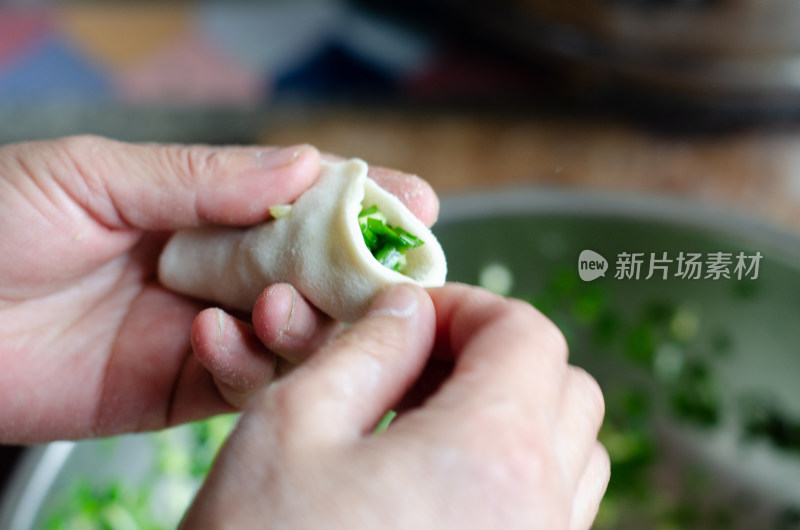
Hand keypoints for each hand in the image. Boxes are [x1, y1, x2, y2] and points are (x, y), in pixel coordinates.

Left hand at [0, 135, 437, 442]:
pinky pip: (243, 382)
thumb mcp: (93, 177)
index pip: (299, 202)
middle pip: (314, 271)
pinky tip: (214, 338)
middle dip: (356, 272)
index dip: (359, 201)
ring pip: (293, 333)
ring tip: (283, 305)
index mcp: (199, 208)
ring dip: (305, 322)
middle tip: (386, 275)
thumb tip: (304, 166)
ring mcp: (203, 330)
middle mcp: (215, 270)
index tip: (413, 203)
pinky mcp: (180, 387)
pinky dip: (246, 364)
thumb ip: (201, 177)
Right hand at [182, 284, 608, 529]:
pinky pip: (551, 509)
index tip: (411, 316)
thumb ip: (367, 348)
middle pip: (566, 388)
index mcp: (495, 454)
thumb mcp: (292, 425)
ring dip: (510, 412)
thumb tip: (409, 308)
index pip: (527, 334)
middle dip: (495, 355)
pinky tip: (432, 481)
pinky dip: (510, 472)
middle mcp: (540, 511)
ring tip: (423, 421)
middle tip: (417, 362)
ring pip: (570, 452)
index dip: (467, 306)